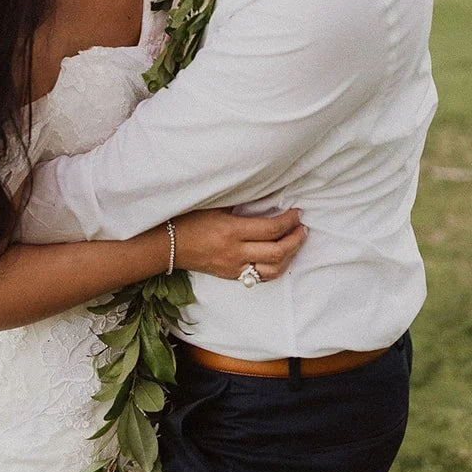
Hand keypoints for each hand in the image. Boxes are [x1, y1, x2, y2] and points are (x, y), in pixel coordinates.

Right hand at [171, 208, 306, 280]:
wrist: (167, 245)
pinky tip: (280, 257)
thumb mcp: (215, 204)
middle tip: (303, 228)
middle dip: (295, 240)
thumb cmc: (189, 219)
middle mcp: (236, 252)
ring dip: (289, 256)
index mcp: (232, 231)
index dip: (289, 221)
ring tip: (296, 242)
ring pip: (273, 270)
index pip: (271, 229)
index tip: (297, 213)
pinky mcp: (231, 276)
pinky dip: (275, 267)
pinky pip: (261, 277)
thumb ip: (241, 202)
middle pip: (277, 252)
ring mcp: (234, 268)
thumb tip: (267, 195)